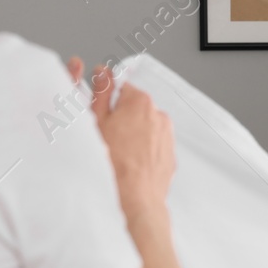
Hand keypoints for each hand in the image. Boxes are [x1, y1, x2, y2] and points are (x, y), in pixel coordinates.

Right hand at [68, 56, 175, 221]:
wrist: (136, 197)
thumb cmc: (114, 162)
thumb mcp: (98, 121)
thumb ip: (101, 92)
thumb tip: (102, 71)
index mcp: (140, 101)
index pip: (121, 89)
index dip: (108, 103)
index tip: (103, 117)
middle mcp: (158, 114)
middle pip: (134, 109)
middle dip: (122, 119)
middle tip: (108, 138)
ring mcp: (167, 134)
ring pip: (145, 128)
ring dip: (133, 135)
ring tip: (120, 154)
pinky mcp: (170, 153)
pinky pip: (153, 145)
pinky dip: (143, 150)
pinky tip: (131, 163)